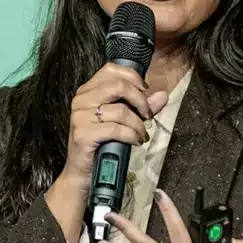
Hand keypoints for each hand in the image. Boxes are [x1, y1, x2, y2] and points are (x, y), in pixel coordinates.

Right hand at [46, 63, 167, 242]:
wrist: (82, 173)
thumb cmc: (101, 144)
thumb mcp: (122, 121)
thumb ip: (141, 106)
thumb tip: (162, 95)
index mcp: (88, 91)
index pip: (112, 69)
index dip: (133, 77)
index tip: (145, 91)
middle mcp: (81, 100)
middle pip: (119, 86)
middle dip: (140, 101)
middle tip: (147, 116)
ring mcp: (80, 116)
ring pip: (121, 110)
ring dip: (139, 125)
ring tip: (141, 134)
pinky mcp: (83, 134)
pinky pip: (116, 129)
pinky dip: (132, 135)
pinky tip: (135, 142)